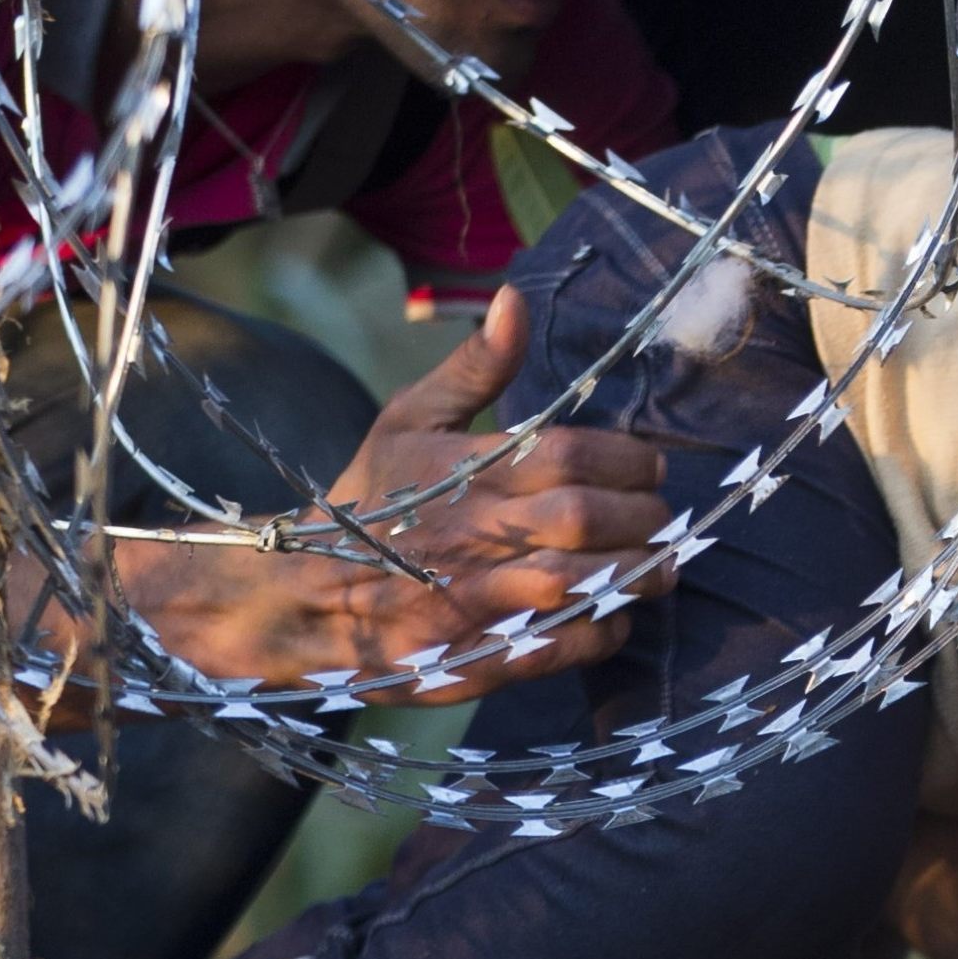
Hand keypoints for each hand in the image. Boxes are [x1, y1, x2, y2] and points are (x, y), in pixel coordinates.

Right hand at [134, 287, 668, 700]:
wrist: (293, 595)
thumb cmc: (369, 499)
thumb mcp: (408, 420)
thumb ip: (474, 368)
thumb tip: (514, 298)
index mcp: (456, 470)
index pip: (568, 455)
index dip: (627, 461)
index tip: (652, 468)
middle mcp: (464, 535)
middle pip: (579, 518)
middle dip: (641, 518)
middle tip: (664, 518)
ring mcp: (463, 603)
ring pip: (574, 584)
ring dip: (633, 575)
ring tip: (659, 567)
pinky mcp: (465, 660)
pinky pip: (552, 650)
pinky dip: (599, 633)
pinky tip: (615, 616)